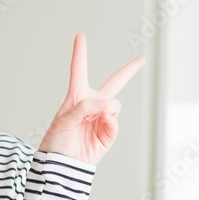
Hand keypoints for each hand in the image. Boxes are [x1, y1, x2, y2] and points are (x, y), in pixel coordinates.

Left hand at [38, 33, 144, 166]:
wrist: (62, 164)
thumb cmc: (57, 141)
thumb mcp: (64, 119)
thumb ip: (85, 107)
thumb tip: (109, 107)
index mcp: (76, 97)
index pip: (79, 70)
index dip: (80, 52)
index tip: (80, 35)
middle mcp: (91, 105)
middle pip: (114, 83)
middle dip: (129, 71)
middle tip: (141, 60)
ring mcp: (102, 118)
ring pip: (115, 104)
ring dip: (106, 109)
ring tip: (92, 120)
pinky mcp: (109, 133)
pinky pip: (115, 122)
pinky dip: (109, 123)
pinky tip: (100, 126)